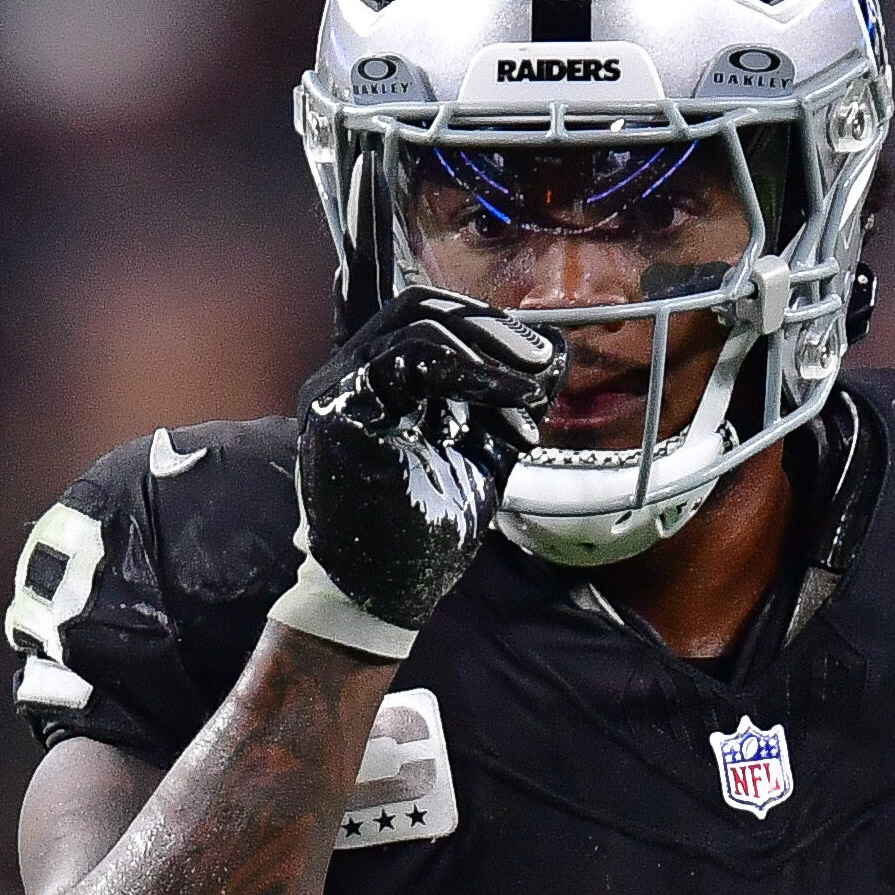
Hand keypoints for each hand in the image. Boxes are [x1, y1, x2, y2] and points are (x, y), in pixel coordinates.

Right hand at [292, 286, 563, 633]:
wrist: (394, 589)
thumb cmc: (432, 522)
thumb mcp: (488, 446)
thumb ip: (513, 399)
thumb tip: (557, 349)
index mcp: (380, 380)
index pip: (423, 315)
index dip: (484, 322)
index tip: (535, 358)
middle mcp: (352, 373)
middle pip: (420, 306)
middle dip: (490, 327)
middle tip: (536, 361)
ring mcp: (338, 385)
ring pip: (419, 323)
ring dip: (488, 351)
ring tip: (526, 391)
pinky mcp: (337, 405)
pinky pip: (409, 357)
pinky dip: (471, 369)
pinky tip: (509, 394)